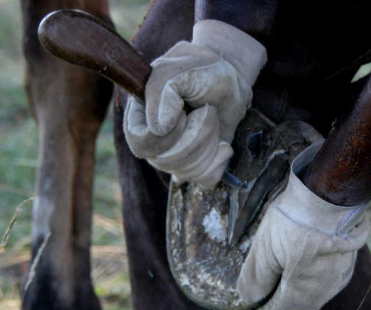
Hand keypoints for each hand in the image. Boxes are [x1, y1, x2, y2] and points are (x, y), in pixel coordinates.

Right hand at [124, 20, 266, 186]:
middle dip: (195, 136)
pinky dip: (219, 162)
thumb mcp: (180, 69)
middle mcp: (152, 139)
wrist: (231, 79)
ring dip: (209, 143)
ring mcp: (172, 155)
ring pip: (186, 171)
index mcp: (140, 114)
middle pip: (165, 162)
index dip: (165, 135)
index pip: (140, 143)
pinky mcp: (195, 165)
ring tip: (213, 119)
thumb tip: (158, 128)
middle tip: (206, 111)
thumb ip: (161, 91)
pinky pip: (203, 179)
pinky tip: (223, 144)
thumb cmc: (203, 70)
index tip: (183, 112)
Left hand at [237, 142, 368, 309]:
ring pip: (310, 297)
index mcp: (302, 292)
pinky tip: (297, 274)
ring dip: (290, 296)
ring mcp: (337, 279)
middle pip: (295, 308)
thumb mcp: (264, 248)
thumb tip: (249, 299)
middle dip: (275, 306)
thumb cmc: (294, 220)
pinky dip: (305, 284)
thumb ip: (256, 279)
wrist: (330, 194)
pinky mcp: (345, 265)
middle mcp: (323, 292)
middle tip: (258, 301)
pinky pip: (322, 284)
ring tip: (275, 289)